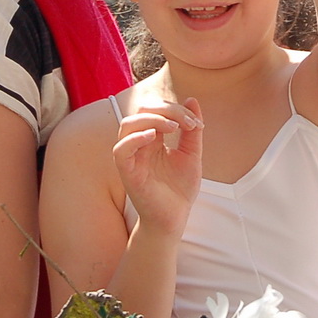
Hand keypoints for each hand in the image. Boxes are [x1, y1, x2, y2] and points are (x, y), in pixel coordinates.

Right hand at [113, 98, 203, 238]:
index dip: (176, 109)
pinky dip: (134, 138)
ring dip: (152, 119)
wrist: (175, 218)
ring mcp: (131, 157)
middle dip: (166, 109)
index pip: (156, 109)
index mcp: (153, 137)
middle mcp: (139, 144)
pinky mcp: (127, 172)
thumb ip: (192, 129)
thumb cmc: (180, 189)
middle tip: (187, 122)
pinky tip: (154, 137)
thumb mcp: (192, 155)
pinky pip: (120, 149)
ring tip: (173, 127)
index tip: (197, 123)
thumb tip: (192, 99)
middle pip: (142, 111)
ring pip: (128, 124)